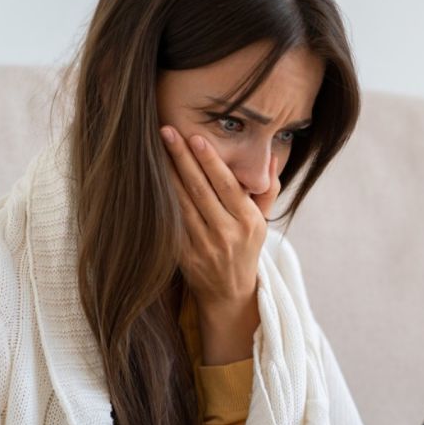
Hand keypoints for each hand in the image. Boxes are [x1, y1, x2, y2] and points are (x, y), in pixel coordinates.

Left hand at [159, 124, 280, 312]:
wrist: (229, 292)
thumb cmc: (246, 248)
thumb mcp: (263, 222)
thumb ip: (267, 190)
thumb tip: (271, 157)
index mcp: (249, 222)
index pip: (227, 185)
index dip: (210, 161)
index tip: (196, 137)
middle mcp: (227, 234)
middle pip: (201, 189)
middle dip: (183, 158)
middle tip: (168, 131)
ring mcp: (204, 246)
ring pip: (182, 204)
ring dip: (167, 175)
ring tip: (156, 149)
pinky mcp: (185, 256)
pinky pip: (171, 223)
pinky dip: (162, 201)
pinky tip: (152, 181)